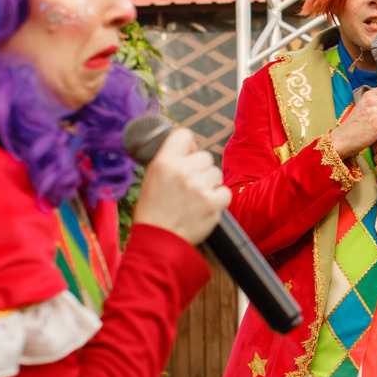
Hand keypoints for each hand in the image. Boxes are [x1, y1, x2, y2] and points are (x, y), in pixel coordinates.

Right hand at [129, 126, 231, 245]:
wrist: (159, 241)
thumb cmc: (153, 211)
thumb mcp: (151, 178)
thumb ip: (169, 161)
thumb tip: (188, 148)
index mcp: (164, 162)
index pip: (184, 135)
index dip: (188, 146)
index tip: (187, 155)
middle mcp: (182, 171)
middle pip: (205, 156)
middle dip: (200, 169)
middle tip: (189, 186)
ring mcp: (199, 187)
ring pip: (216, 173)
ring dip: (209, 184)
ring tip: (195, 198)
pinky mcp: (213, 204)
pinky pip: (225, 192)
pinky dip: (218, 199)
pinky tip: (205, 206)